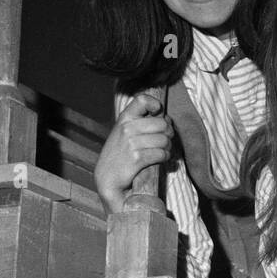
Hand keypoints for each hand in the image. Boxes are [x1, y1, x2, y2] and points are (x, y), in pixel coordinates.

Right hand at [94, 92, 172, 213]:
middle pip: (162, 123)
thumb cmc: (120, 154)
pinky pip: (162, 154)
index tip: (158, 114)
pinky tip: (161, 160)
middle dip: (169, 133)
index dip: (156, 105)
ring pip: (164, 140)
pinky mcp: (137, 157)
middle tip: (165, 140)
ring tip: (163, 152)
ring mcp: (131, 142)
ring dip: (168, 148)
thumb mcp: (124, 132)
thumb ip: (140, 122)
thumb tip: (166, 117)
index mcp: (124, 118)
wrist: (107, 177)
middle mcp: (127, 128)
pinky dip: (165, 158)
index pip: (142, 100)